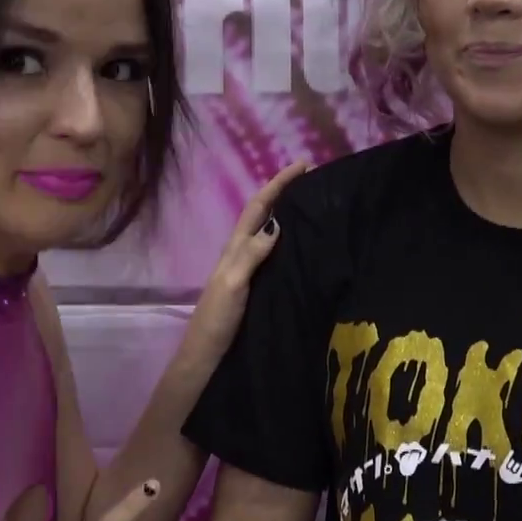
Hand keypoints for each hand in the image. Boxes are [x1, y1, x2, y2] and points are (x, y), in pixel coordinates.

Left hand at [185, 161, 313, 357]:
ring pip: (269, 231)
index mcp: (235, 248)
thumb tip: (277, 222)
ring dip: (288, 213)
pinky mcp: (255, 285)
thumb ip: (251, 255)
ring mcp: (247, 269)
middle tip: (315, 180)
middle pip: (264, 213)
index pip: (258, 207)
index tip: (303, 165)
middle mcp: (241, 253)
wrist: (206, 354)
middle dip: (286, 192)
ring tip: (314, 203)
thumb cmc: (217, 320)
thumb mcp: (233, 284)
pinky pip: (274, 252)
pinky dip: (288, 239)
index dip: (278, 184)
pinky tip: (302, 244)